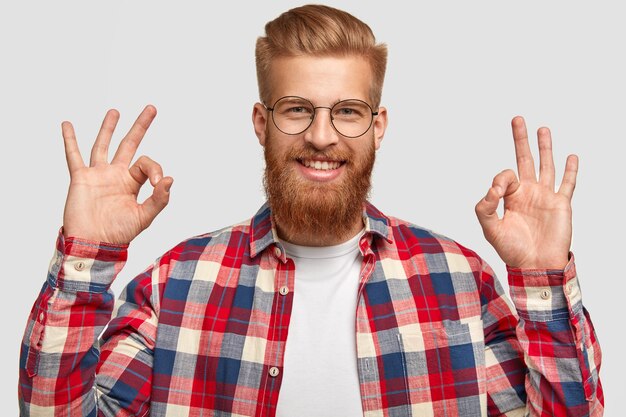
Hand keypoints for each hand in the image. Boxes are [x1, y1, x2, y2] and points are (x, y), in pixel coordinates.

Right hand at [62, 105, 172, 243]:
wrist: (93, 243)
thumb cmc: (118, 234)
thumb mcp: (144, 217)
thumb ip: (159, 199)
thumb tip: (169, 179)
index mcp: (133, 183)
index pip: (146, 163)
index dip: (155, 169)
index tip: (158, 184)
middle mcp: (117, 175)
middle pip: (129, 145)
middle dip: (140, 127)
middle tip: (151, 108)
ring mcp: (98, 175)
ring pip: (103, 145)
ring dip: (108, 128)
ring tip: (115, 112)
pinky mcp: (81, 178)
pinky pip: (73, 156)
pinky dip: (70, 140)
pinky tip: (67, 125)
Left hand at [475, 116, 576, 268]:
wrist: (535, 265)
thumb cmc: (512, 250)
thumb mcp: (490, 228)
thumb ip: (486, 207)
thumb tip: (493, 188)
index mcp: (510, 197)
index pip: (505, 175)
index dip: (500, 179)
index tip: (498, 192)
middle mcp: (528, 193)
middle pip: (524, 159)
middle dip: (520, 140)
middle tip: (517, 119)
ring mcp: (545, 197)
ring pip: (546, 166)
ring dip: (545, 147)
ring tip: (542, 129)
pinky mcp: (561, 204)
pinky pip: (567, 183)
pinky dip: (570, 170)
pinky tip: (571, 156)